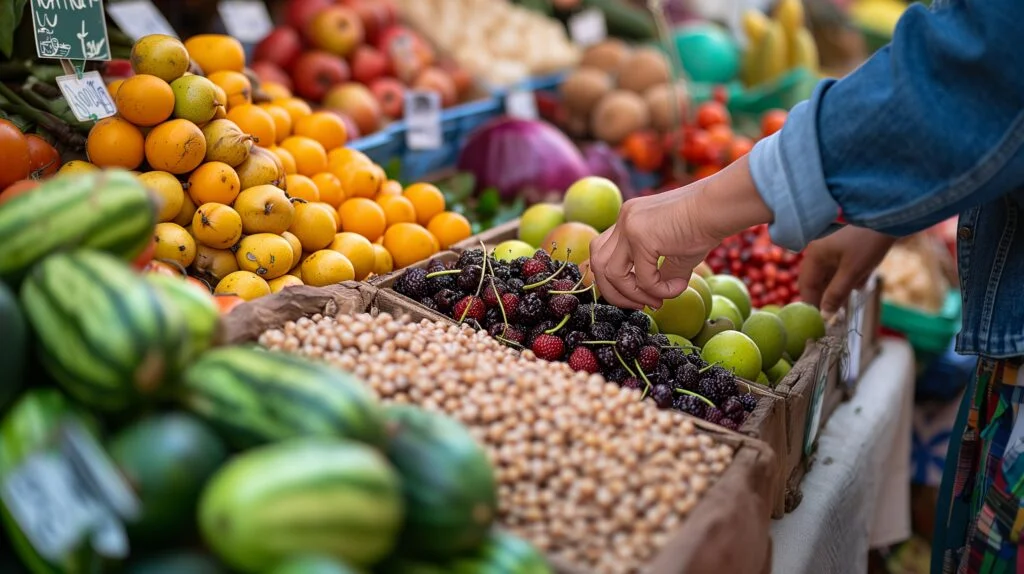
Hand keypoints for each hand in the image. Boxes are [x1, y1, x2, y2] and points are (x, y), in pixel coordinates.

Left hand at [589, 156, 773, 309]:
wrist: (720, 207)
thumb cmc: (705, 226)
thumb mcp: (676, 252)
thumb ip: (659, 272)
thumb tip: (654, 299)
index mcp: (628, 218)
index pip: (604, 253)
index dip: (615, 280)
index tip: (640, 296)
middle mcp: (624, 219)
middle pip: (597, 262)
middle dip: (613, 291)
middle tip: (638, 305)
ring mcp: (629, 225)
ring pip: (611, 273)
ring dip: (631, 294)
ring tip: (655, 302)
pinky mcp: (642, 236)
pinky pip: (642, 278)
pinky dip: (658, 290)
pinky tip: (676, 288)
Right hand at [799, 226, 894, 314]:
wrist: (890, 217)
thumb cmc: (868, 243)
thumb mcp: (852, 272)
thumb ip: (836, 294)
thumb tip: (824, 315)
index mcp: (815, 255)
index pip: (806, 285)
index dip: (812, 303)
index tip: (820, 321)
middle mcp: (819, 251)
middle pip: (817, 280)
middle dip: (827, 296)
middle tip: (837, 313)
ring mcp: (831, 248)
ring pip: (830, 275)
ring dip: (840, 287)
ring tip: (854, 292)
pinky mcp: (844, 246)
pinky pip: (840, 267)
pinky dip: (848, 276)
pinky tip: (862, 279)